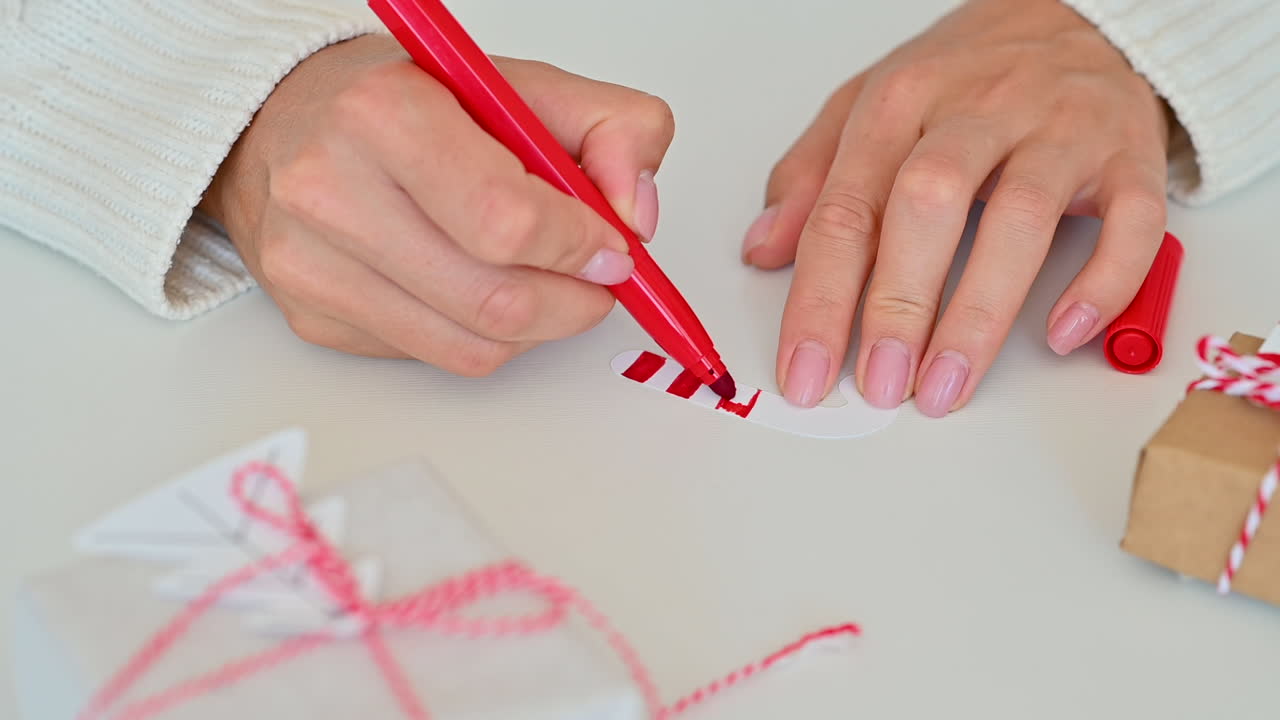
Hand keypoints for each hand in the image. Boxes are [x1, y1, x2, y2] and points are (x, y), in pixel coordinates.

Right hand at [199, 35, 673, 374]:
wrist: (286, 122)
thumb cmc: (406, 103)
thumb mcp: (523, 86)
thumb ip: (614, 130)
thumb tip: (637, 217)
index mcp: (385, 115)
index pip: (508, 220)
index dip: (580, 247)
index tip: (611, 248)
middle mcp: (331, 190)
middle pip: (495, 300)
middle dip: (574, 302)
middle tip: (596, 281)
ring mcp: (312, 263)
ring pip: (472, 345)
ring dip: (536, 327)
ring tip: (544, 282)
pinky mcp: (311, 316)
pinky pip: (435, 356)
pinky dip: (482, 336)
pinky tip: (477, 286)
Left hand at [743, 0, 1170, 415]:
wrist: (1080, 15)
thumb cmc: (965, 74)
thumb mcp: (868, 105)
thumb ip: (811, 176)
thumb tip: (763, 250)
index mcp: (901, 101)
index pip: (845, 208)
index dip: (819, 298)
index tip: (805, 369)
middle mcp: (978, 109)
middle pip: (928, 204)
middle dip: (896, 303)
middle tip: (878, 383)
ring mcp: (1059, 130)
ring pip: (1020, 217)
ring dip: (980, 311)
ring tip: (946, 385)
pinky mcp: (1130, 155)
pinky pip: (1132, 221)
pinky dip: (1102, 281)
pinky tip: (1061, 332)